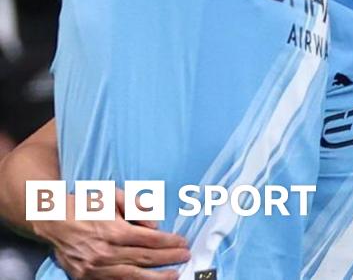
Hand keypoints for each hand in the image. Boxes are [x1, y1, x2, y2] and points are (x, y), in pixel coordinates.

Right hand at [34, 189, 188, 278]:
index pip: (150, 240)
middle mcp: (105, 252)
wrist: (53, 221)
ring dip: (156, 278)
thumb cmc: (86, 206)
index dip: (169, 243)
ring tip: (174, 275)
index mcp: (113, 231)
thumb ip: (136, 206)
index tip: (183, 243)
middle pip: (144, 259)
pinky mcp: (86, 277)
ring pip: (132, 276)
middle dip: (168, 259)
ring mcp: (95, 268)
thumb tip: (155, 224)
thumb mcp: (113, 196)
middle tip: (185, 256)